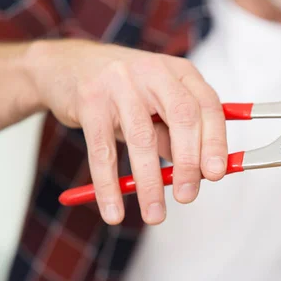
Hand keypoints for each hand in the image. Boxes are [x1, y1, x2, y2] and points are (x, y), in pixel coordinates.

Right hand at [27, 39, 227, 224]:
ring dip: (150, 183)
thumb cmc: (122, 90)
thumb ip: (177, 133)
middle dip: (188, 163)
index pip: (208, 106)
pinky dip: (108, 186)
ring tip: (154, 214)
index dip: (215, 141)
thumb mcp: (157, 104)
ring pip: (142, 139)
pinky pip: (103, 151)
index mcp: (180, 72)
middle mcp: (154, 72)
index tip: (217, 173)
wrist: (63, 65)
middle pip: (182, 118)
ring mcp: (120, 83)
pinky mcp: (89, 101)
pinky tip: (113, 211)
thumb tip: (199, 172)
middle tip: (188, 197)